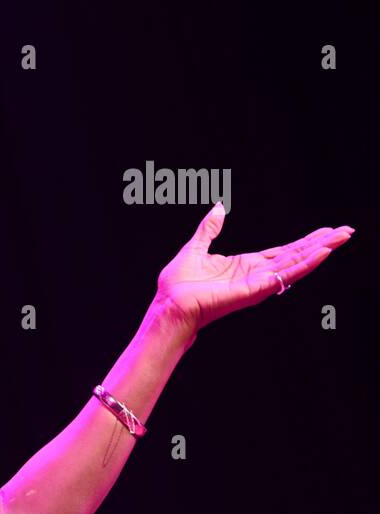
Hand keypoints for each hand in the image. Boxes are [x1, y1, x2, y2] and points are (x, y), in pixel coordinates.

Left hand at [155, 202, 353, 336]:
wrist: (169, 306)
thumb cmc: (177, 285)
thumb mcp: (195, 248)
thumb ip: (209, 229)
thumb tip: (218, 207)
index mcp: (245, 266)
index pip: (282, 251)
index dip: (304, 241)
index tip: (325, 231)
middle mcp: (256, 275)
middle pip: (296, 256)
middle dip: (321, 243)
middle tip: (346, 231)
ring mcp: (258, 283)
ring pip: (296, 264)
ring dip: (320, 250)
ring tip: (342, 238)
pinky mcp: (255, 290)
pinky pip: (284, 275)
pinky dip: (305, 264)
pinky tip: (322, 253)